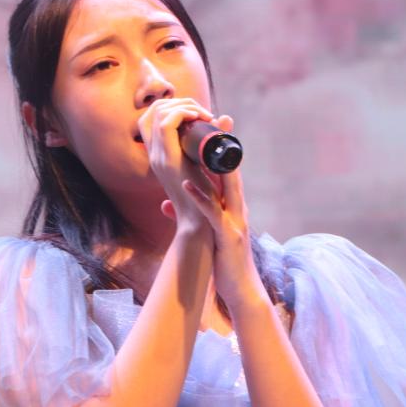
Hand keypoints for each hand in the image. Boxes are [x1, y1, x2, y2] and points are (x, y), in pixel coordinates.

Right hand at [137, 98, 219, 234]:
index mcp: (159, 154)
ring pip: (158, 113)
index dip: (171, 106)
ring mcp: (159, 156)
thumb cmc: (207, 196)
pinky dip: (183, 113)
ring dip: (183, 105)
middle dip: (177, 102)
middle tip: (201, 111)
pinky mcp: (169, 160)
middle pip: (151, 112)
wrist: (202, 222)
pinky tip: (201, 118)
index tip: (196, 113)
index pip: (150, 118)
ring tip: (203, 114)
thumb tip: (224, 117)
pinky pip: (167, 124)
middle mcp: (154, 153)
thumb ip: (211, 140)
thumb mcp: (207, 161)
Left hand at [160, 115, 266, 311]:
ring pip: (227, 187)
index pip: (226, 172)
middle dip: (226, 145)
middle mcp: (237, 208)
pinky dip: (200, 196)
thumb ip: (190, 216)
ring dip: (216, 164)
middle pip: (232, 171)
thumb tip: (166, 207)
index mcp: (231, 206)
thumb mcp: (208, 232)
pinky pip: (212, 212)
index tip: (213, 123)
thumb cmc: (223, 258)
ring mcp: (234, 221)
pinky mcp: (227, 236)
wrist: (239, 288)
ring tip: (204, 141)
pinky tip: (187, 182)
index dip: (220, 148)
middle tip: (219, 118)